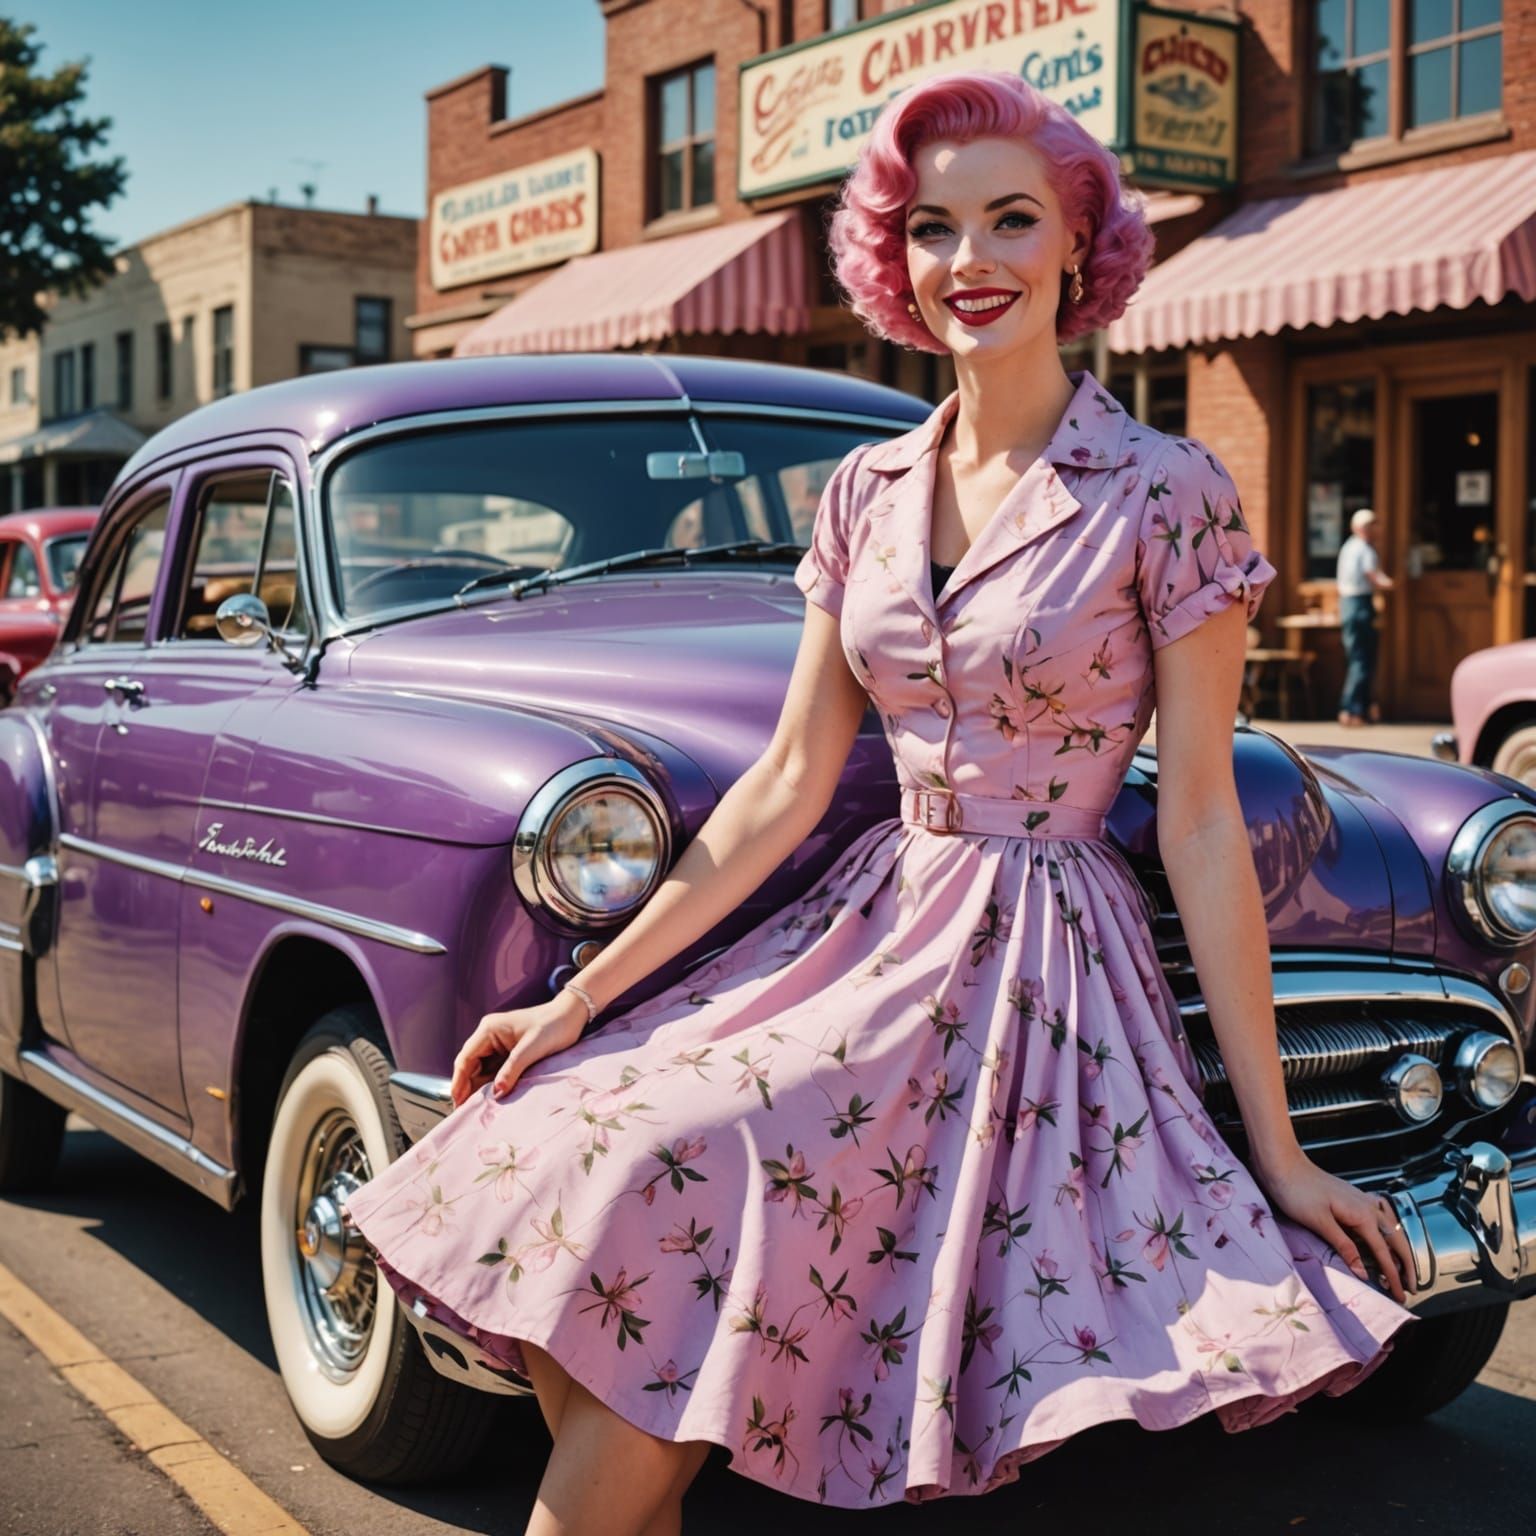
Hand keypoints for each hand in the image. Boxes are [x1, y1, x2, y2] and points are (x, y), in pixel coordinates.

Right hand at [449, 993, 586, 1107]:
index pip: (465, 1058)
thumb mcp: (532, 1048)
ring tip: (474, 1110)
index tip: (456, 1101)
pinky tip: (490, 1099)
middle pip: (470, 1066)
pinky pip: (493, 1071)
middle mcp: (489, 1036)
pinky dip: (491, 1084)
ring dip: (478, 1088)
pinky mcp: (507, 1052)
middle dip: (466, 1087)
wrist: (571, 1016)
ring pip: (480, 1070)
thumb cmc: (552, 1026)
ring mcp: (497, 1044)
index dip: (458, 1081)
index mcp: (489, 1029)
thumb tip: (495, 1093)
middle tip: (463, 1112)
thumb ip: (512, 1070)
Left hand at [1252, 1149, 1417, 1304]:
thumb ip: (1344, 1246)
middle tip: (1411, 1288)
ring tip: (1402, 1269)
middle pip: (1395, 1240)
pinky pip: (1376, 1218)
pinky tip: (1381, 1236)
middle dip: (1406, 1265)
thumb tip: (1364, 1273)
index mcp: (1362, 1215)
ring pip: (1389, 1228)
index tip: (1401, 1297)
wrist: (1282, 1163)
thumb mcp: (1319, 1222)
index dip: (1393, 1276)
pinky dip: (1384, 1233)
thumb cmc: (1296, 1190)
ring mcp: (1360, 1200)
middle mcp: (1367, 1206)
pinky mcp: (1350, 1198)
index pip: (1384, 1253)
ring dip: (1398, 1249)